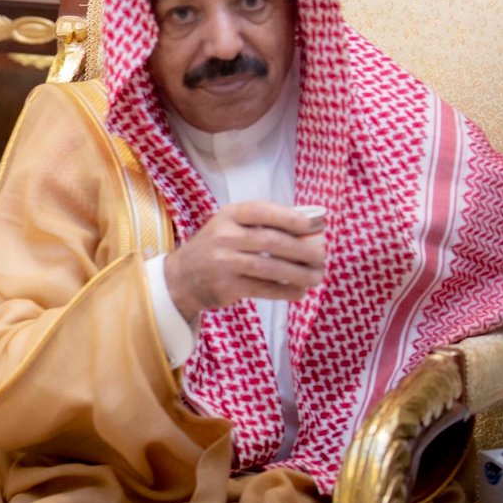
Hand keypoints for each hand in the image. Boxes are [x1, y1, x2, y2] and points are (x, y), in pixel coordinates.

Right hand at [164, 201, 324, 322]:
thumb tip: (311, 226)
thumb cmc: (216, 247)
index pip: (263, 212)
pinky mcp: (226, 287)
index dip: (291, 218)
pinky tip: (299, 291)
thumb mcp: (232, 226)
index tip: (315, 226)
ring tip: (317, 276)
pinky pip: (264, 289)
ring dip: (300, 274)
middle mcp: (224, 236)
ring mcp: (224, 262)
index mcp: (229, 215)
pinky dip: (286, 291)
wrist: (181, 277)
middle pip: (271, 242)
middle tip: (322, 256)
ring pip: (271, 268)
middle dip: (303, 250)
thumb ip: (265, 224)